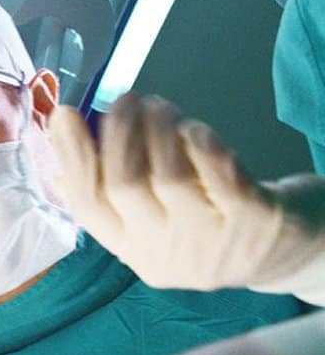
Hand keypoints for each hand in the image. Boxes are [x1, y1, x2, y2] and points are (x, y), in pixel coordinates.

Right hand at [47, 93, 324, 300]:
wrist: (292, 252)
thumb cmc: (213, 220)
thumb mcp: (160, 218)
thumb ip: (116, 196)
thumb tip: (62, 158)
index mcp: (132, 251)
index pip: (86, 205)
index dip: (71, 156)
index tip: (64, 115)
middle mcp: (165, 255)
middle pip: (122, 186)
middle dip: (119, 131)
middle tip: (127, 99)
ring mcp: (209, 242)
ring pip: (166, 175)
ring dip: (159, 128)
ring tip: (162, 107)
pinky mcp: (251, 223)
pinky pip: (216, 171)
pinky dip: (199, 140)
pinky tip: (196, 130)